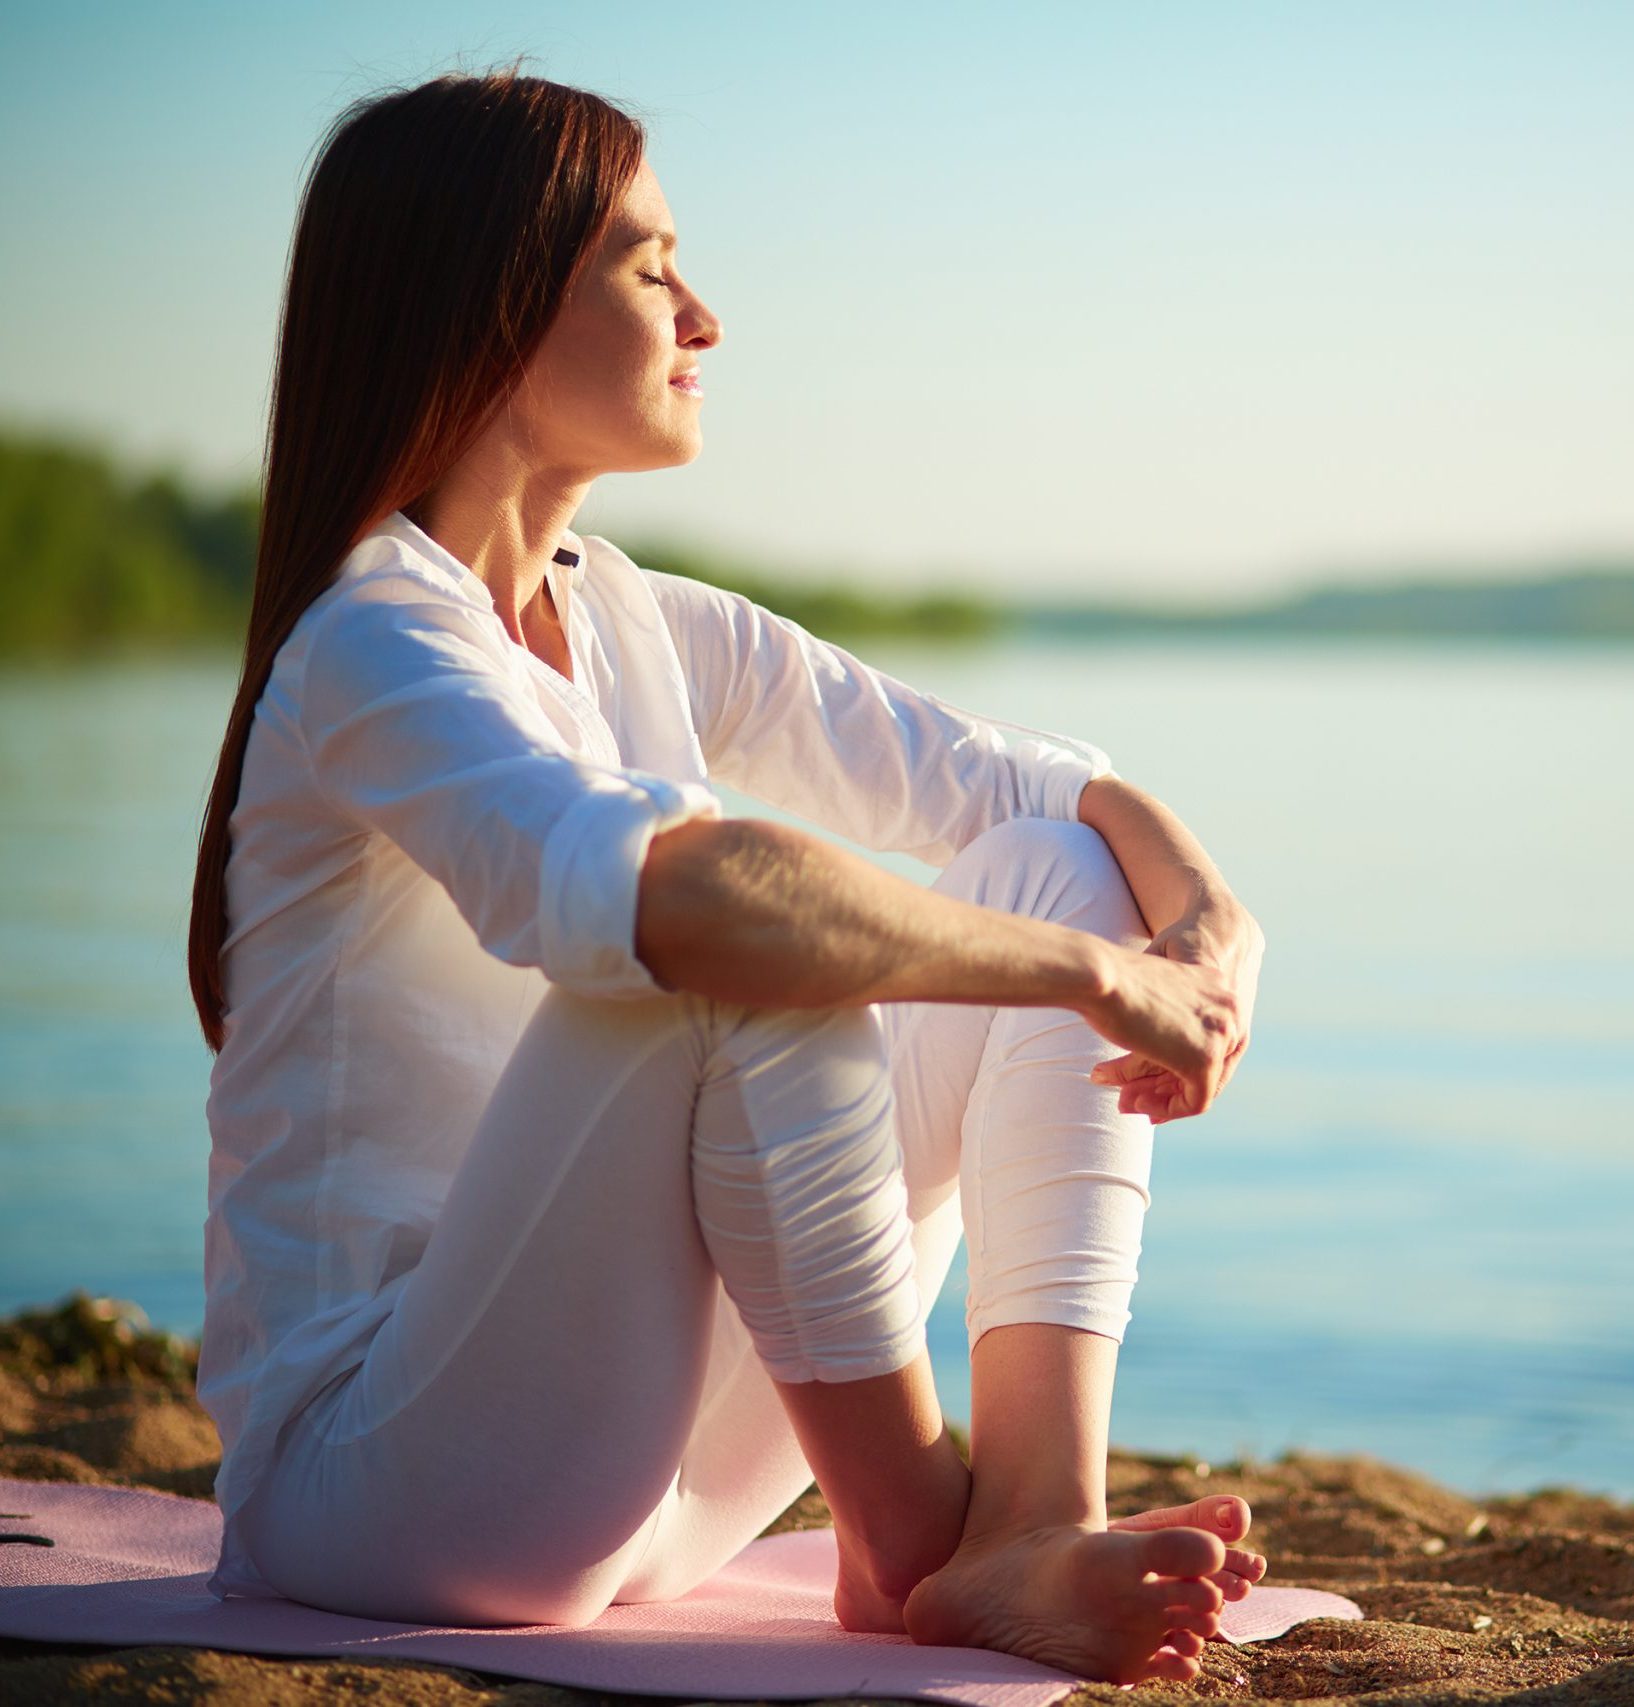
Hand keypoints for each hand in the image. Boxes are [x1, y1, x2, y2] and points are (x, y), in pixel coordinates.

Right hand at [1087, 903, 1262, 1123]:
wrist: (1099, 976)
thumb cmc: (1109, 980)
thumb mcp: (1147, 997)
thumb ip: (1163, 1022)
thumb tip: (1155, 1050)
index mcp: (1217, 985)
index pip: (1209, 1038)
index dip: (1177, 1062)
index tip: (1147, 1077)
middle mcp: (1229, 1008)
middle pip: (1208, 1063)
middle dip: (1166, 1086)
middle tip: (1130, 1097)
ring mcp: (1222, 1033)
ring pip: (1201, 1084)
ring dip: (1162, 1100)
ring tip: (1125, 1104)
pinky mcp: (1206, 1059)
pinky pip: (1195, 1101)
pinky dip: (1167, 1109)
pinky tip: (1138, 1104)